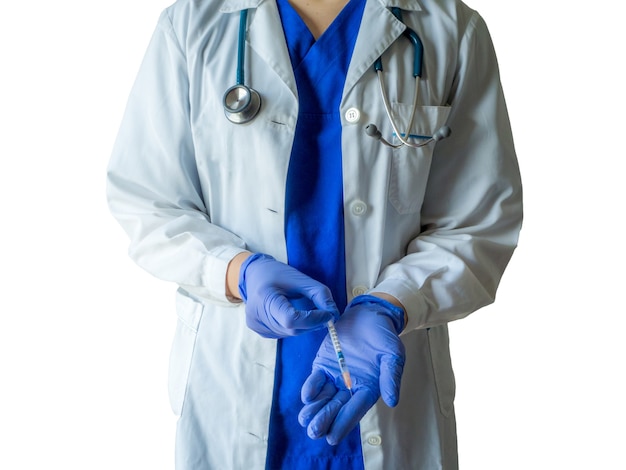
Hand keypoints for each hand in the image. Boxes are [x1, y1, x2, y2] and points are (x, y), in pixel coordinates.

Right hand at [238, 253, 338, 337]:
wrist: (254, 275)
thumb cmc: (278, 274)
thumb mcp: (300, 278)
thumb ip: (319, 294)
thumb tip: (334, 314)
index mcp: (265, 298)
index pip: (291, 319)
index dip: (313, 319)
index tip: (328, 314)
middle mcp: (257, 315)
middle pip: (292, 328)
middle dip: (312, 323)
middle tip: (322, 312)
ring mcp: (256, 325)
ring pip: (290, 334)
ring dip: (304, 326)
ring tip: (303, 309)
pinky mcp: (259, 331)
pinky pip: (284, 334)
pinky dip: (294, 327)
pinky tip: (290, 312)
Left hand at [298, 295, 404, 444]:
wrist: (369, 314)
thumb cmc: (384, 336)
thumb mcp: (393, 355)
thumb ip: (391, 377)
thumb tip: (392, 401)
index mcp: (368, 389)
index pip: (355, 410)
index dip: (344, 423)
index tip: (333, 437)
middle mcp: (350, 387)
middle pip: (336, 408)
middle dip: (325, 420)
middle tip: (314, 432)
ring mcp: (335, 376)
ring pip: (323, 398)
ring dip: (314, 410)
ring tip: (305, 420)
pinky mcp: (323, 364)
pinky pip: (315, 380)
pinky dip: (310, 388)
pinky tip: (307, 397)